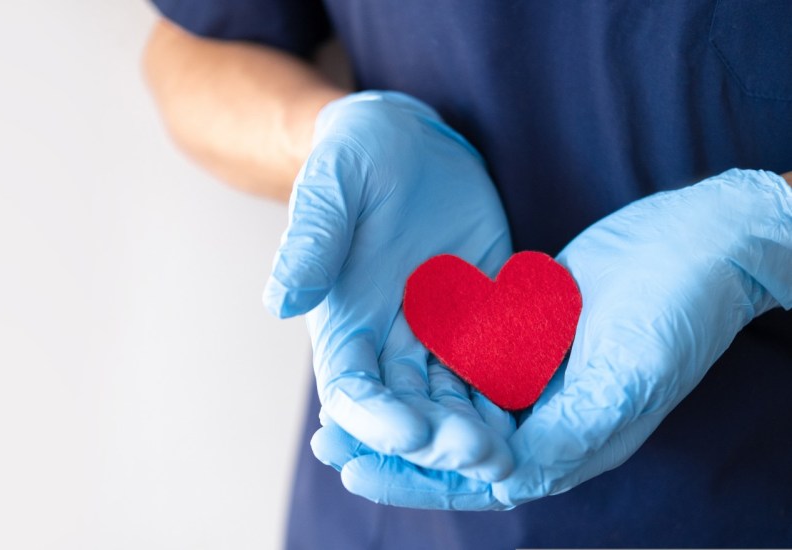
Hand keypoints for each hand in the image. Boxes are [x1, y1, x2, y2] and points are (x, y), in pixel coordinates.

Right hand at [264, 91, 514, 477]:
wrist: (410, 140)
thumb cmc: (357, 156)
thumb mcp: (329, 187)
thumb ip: (309, 242)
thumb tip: (279, 301)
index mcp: (345, 324)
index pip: (352, 393)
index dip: (377, 422)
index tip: (412, 434)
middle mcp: (389, 341)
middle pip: (410, 411)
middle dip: (440, 440)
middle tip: (481, 456)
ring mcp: (438, 333)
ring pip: (457, 400)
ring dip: (479, 431)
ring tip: (511, 453)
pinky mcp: (483, 316)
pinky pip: (499, 364)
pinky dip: (514, 391)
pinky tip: (542, 411)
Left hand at [315, 169, 791, 508]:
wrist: (700, 239)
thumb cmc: (676, 311)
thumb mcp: (625, 381)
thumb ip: (564, 437)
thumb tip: (499, 483)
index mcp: (567, 444)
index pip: (474, 478)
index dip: (412, 476)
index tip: (352, 467)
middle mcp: (541, 418)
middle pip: (449, 447)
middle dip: (388, 446)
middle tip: (324, 440)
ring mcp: (529, 375)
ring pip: (448, 402)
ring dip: (395, 405)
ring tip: (335, 404)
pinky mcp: (520, 333)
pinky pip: (461, 355)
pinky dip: (420, 360)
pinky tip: (378, 350)